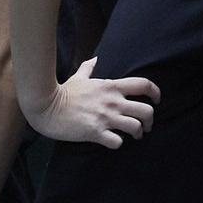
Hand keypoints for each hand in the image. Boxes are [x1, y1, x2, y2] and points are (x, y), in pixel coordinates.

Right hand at [28, 57, 158, 146]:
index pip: (143, 84)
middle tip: (145, 127)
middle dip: (150, 121)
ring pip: (136, 127)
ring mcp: (105, 117)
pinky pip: (117, 142)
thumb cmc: (63, 92)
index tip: (157, 100)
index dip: (156, 92)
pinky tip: (113, 142)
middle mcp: (112, 101)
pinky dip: (118, 144)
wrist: (46, 106)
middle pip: (147, 111)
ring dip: (137, 134)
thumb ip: (89, 68)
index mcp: (111, 87)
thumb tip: (95, 58)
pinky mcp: (96, 132)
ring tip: (132, 136)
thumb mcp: (78, 77)